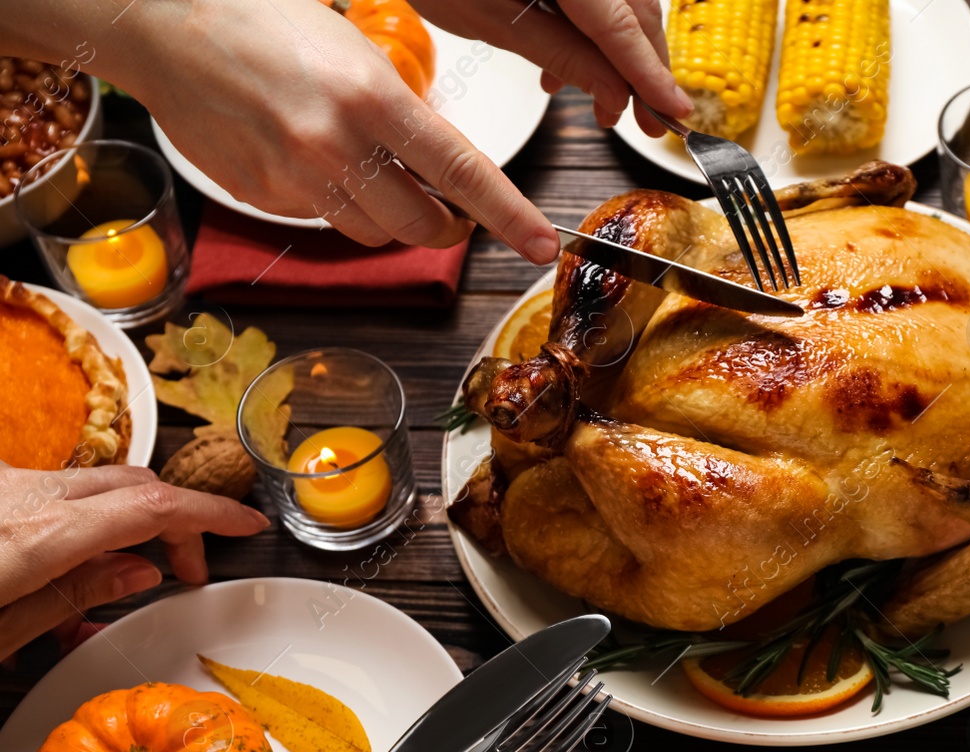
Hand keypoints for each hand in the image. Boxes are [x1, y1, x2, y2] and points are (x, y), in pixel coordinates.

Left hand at [0, 464, 267, 660]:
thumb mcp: (4, 630)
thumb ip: (74, 596)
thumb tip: (140, 573)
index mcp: (38, 534)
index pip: (153, 507)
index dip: (213, 513)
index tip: (249, 523)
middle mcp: (25, 493)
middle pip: (136, 486)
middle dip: (177, 523)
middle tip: (186, 571)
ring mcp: (6, 482)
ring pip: (97, 486)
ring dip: (126, 524)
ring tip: (113, 583)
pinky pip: (56, 493)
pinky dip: (82, 523)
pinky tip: (65, 569)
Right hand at [97, 0, 559, 256]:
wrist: (161, 22)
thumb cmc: (263, 18)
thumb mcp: (354, 49)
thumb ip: (400, 111)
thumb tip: (442, 164)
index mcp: (372, 97)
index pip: (463, 172)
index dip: (510, 215)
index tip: (543, 245)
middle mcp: (335, 146)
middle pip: (421, 226)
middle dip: (447, 226)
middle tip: (452, 212)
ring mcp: (294, 178)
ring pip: (373, 233)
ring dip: (392, 219)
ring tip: (379, 178)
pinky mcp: (261, 196)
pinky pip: (322, 221)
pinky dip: (337, 205)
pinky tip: (317, 163)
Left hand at [411, 0, 691, 134]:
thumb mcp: (491, 20)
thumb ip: (560, 54)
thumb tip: (614, 93)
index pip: (620, 26)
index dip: (650, 74)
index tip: (675, 111)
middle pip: (635, 13)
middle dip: (642, 71)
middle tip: (646, 122)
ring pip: (626, 6)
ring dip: (620, 57)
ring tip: (600, 103)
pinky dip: (598, 33)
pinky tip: (571, 67)